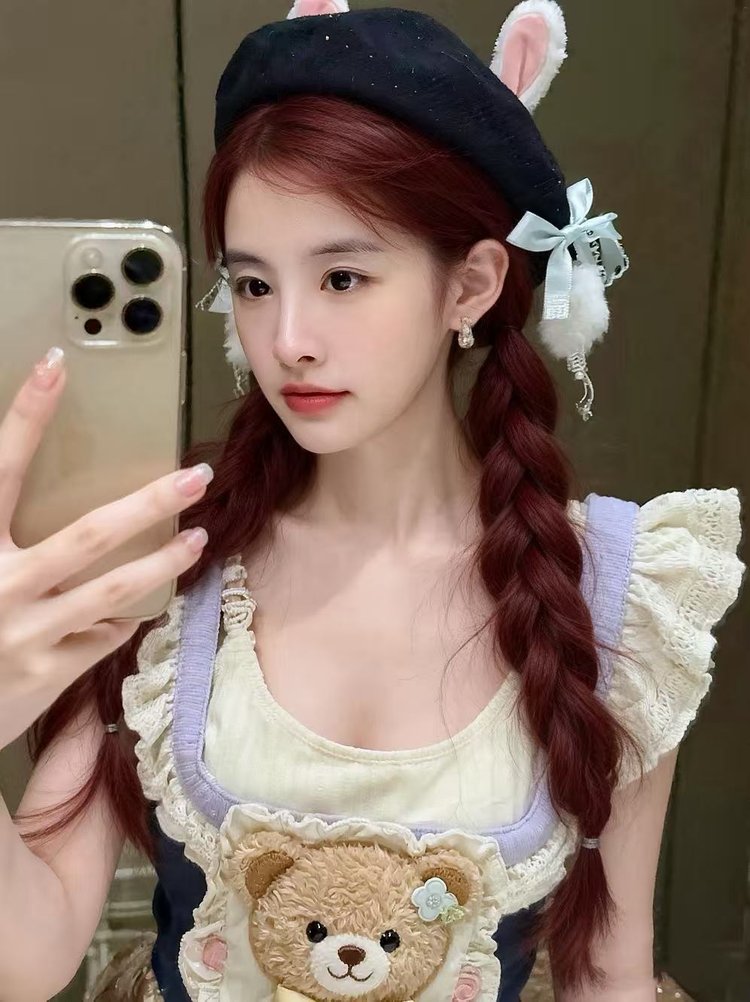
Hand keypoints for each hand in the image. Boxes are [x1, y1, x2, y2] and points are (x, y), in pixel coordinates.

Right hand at [0, 346, 211, 748]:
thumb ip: (6, 540)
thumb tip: (63, 509)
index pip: (1, 470)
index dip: (28, 416)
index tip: (57, 366)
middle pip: (89, 534)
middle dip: (148, 502)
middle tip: (193, 476)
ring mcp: (25, 632)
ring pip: (114, 589)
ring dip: (164, 562)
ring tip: (198, 538)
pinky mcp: (46, 673)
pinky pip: (105, 634)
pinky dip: (121, 619)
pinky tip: (129, 611)